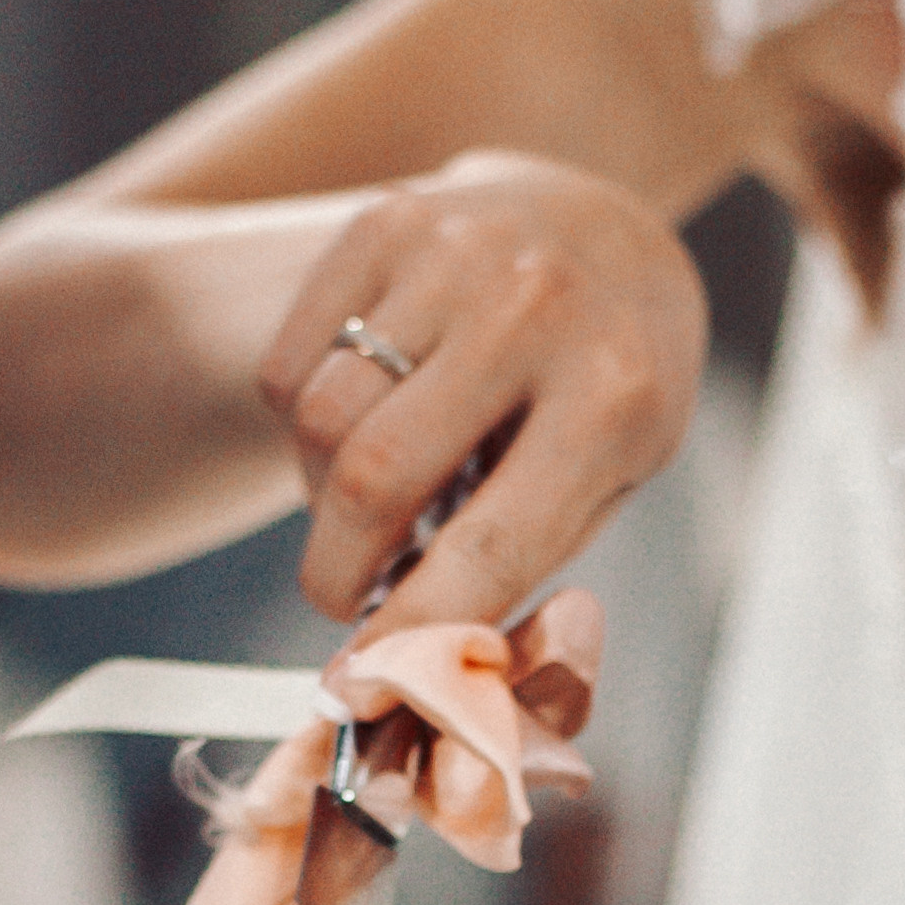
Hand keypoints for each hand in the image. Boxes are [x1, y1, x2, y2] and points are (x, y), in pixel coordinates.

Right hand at [258, 149, 707, 637]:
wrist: (601, 218)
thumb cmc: (610, 379)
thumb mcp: (613, 477)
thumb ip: (521, 564)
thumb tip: (413, 663)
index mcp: (612, 393)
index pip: (488, 547)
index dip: (413, 632)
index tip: (361, 687)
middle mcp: (530, 308)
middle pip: (372, 477)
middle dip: (338, 571)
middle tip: (344, 599)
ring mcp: (451, 252)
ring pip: (318, 421)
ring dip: (322, 495)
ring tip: (374, 497)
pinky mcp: (382, 223)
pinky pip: (291, 363)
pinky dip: (304, 422)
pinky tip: (363, 417)